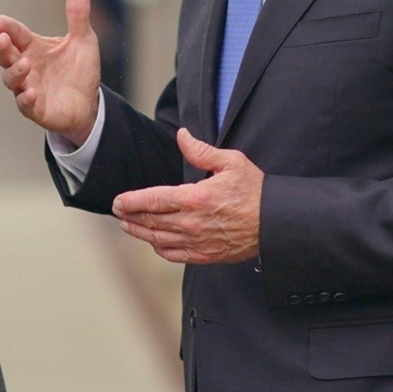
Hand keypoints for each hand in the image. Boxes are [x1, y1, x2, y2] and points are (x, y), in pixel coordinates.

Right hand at [0, 0, 101, 145]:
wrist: (89, 103)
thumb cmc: (80, 70)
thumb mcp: (84, 40)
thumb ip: (78, 15)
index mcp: (34, 47)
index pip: (16, 34)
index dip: (6, 27)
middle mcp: (27, 66)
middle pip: (4, 56)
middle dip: (1, 48)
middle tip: (2, 39)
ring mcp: (28, 87)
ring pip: (11, 79)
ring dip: (14, 72)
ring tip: (25, 64)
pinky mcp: (36, 108)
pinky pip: (25, 105)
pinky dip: (26, 98)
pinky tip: (31, 92)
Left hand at [112, 128, 263, 264]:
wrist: (275, 222)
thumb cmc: (255, 191)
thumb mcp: (231, 162)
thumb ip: (201, 151)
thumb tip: (181, 136)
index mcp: (195, 198)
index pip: (153, 200)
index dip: (132, 202)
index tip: (118, 201)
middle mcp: (192, 223)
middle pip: (151, 221)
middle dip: (130, 216)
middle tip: (117, 211)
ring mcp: (197, 242)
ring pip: (158, 240)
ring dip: (140, 233)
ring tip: (127, 226)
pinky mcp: (205, 255)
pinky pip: (174, 255)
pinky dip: (159, 249)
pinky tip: (154, 242)